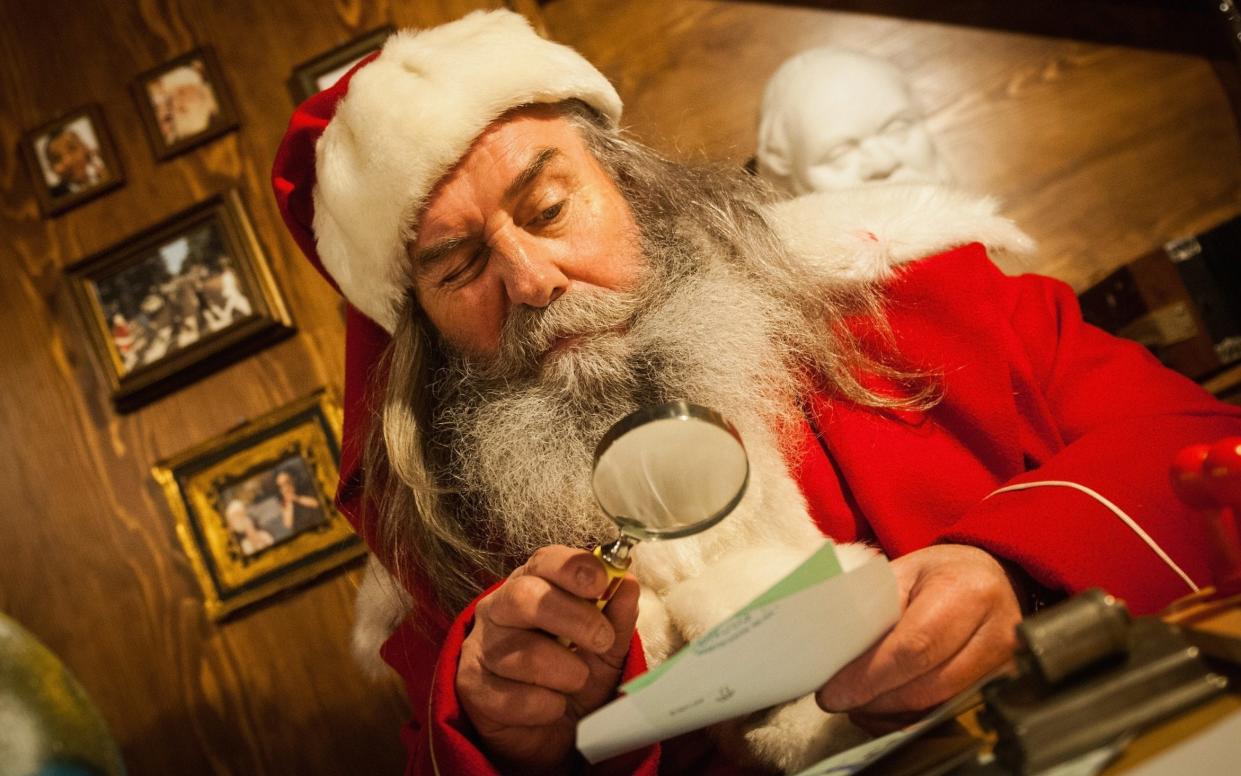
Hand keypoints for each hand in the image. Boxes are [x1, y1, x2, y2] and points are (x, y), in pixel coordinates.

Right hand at [457, 545, 639, 770]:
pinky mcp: (472, 687)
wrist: (551, 731)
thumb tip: (627, 582)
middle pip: (525, 597)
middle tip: (601, 640)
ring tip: (575, 681)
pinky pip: (514, 698)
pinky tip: (551, 705)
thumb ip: (616, 615)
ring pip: (526, 654)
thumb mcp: (605, 645)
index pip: (543, 561)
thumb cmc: (573, 672)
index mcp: (531, 584)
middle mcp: (498, 608)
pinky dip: (546, 706)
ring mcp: (480, 647)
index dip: (573, 567)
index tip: (601, 582)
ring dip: (566, 673)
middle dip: (574, 618)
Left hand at [816, 544, 1020, 732]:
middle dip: (874, 700)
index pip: (914, 647)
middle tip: (837, 700)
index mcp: (968, 593)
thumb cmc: (940, 575)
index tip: (834, 693)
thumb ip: (872, 609)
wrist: (990, 580)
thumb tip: (830, 651)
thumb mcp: (904, 574)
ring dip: (887, 714)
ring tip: (855, 702)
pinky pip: (945, 717)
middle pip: (926, 687)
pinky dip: (906, 720)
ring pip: (935, 709)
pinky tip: (880, 710)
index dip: (870, 676)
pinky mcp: (999, 690)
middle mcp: (996, 633)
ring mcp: (1004, 668)